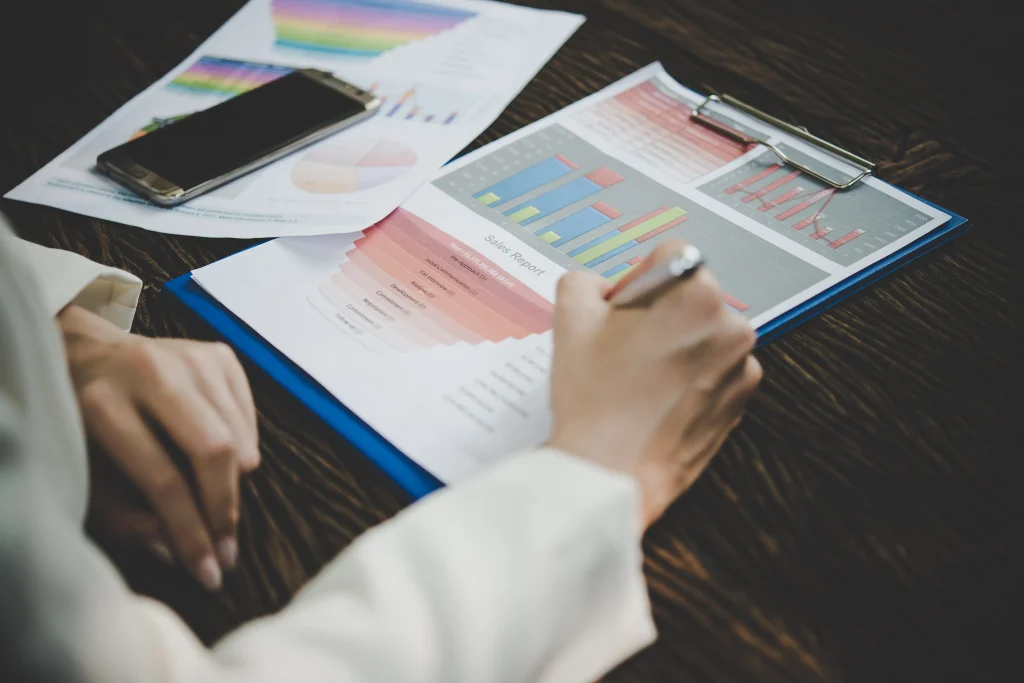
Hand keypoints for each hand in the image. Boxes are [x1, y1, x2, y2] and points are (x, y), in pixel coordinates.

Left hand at [59, 305, 259, 589]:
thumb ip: (123, 517)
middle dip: (226, 510)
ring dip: (237, 485)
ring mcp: (191, 357)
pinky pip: (250, 419)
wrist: (91, 354)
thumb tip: (173, 546)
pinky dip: (243, 450)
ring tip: (219, 504)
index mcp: (103, 405)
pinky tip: (222, 459)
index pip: (163, 479)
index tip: (208, 574)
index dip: (190, 533)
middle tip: (229, 549)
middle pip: (214, 451)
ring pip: (239, 438)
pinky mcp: (218, 354)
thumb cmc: (86, 427)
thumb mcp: (86, 476)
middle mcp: (150, 372)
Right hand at [547, 241, 761, 528]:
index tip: (620, 311)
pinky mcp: (742, 398)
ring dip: (676, 345)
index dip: (635, 281)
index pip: (667, 258)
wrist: (613, 473)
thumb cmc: (594, 401)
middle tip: (624, 349)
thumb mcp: (570, 320)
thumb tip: (603, 287)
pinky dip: (692, 377)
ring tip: (638, 380)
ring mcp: (741, 365)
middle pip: (688, 296)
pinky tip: (658, 398)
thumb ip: (585, 282)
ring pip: (702, 333)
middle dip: (658, 314)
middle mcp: (730, 324)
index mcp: (695, 294)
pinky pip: (716, 369)